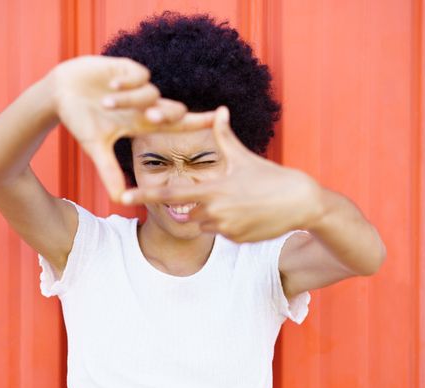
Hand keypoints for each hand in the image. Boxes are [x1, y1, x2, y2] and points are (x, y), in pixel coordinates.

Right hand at [50, 56, 214, 199]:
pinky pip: (139, 75)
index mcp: (141, 122)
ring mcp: (136, 85)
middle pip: (171, 109)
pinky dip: (126, 83)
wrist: (59, 92)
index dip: (198, 122)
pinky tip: (110, 86)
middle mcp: (144, 104)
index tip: (219, 119)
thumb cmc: (79, 120)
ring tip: (104, 102)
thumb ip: (109, 172)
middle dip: (163, 114)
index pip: (177, 123)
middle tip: (147, 117)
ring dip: (129, 99)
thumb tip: (119, 200)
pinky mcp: (125, 67)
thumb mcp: (95, 147)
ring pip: (151, 93)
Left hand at [121, 106, 325, 241]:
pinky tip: (250, 215)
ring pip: (205, 224)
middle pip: (190, 212)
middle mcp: (215, 212)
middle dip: (200, 204)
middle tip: (227, 195)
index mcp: (212, 189)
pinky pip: (222, 234)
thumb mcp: (245, 157)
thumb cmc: (272, 177)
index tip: (123, 197)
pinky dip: (230, 225)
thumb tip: (220, 109)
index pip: (170, 193)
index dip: (145, 195)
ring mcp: (225, 228)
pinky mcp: (236, 240)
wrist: (301, 203)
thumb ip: (225, 136)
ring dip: (214, 216)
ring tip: (241, 203)